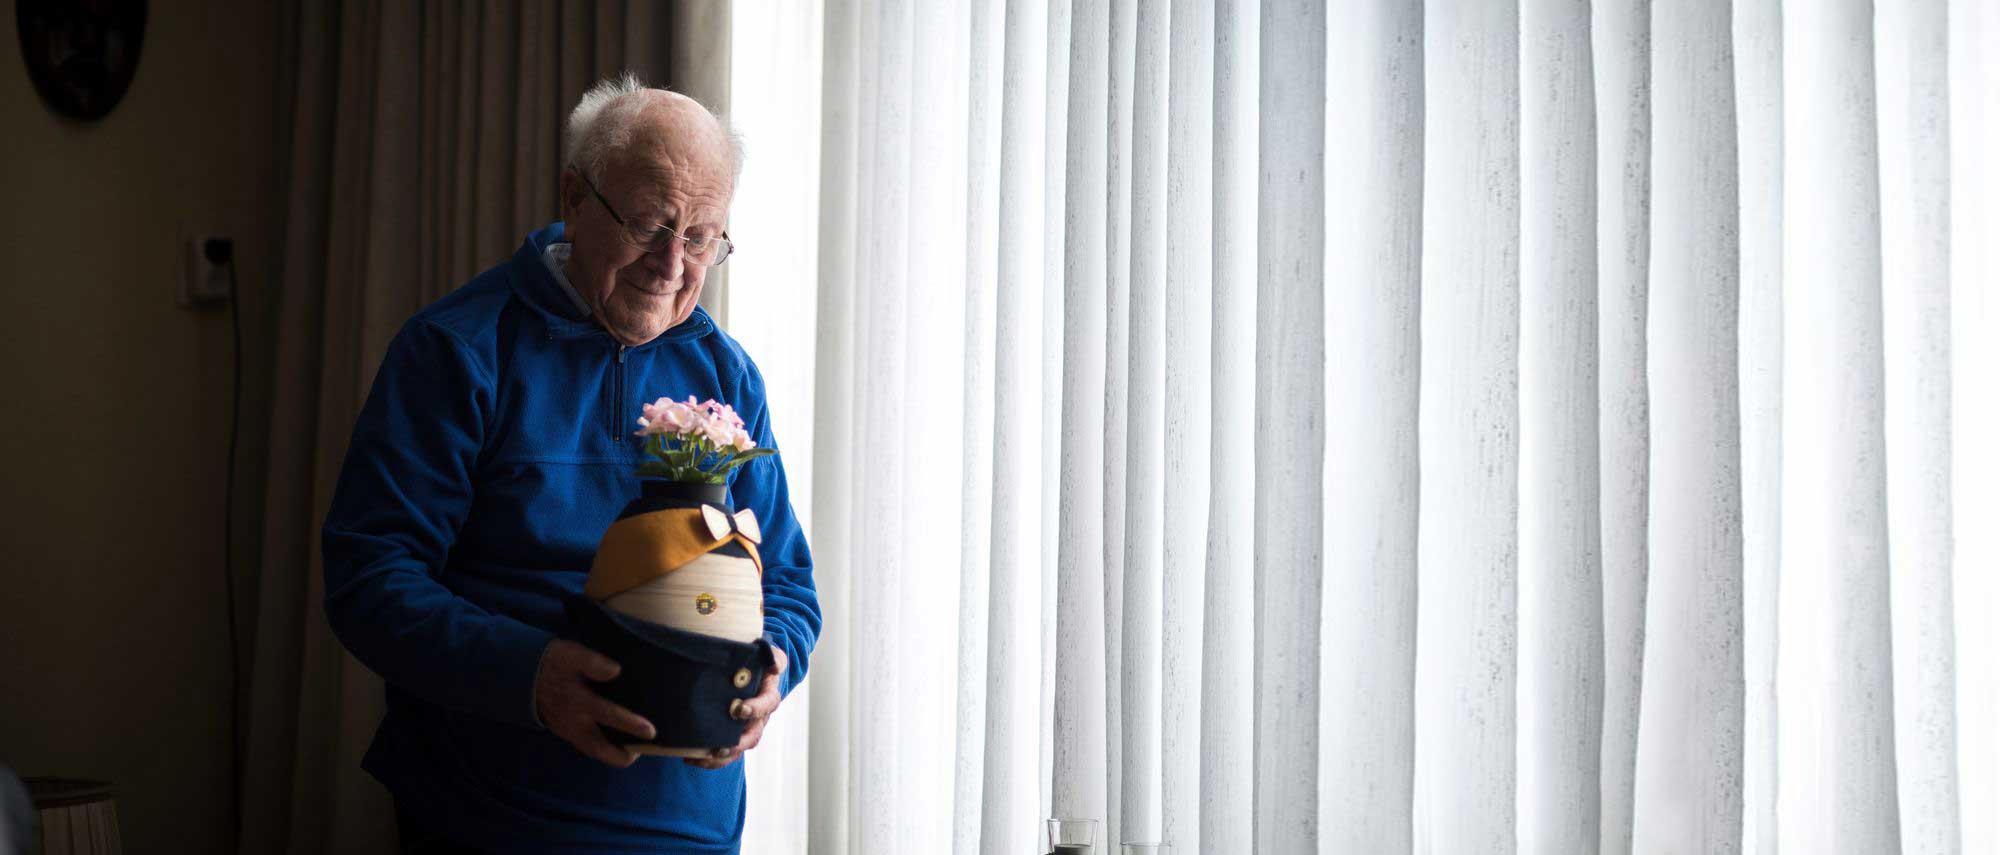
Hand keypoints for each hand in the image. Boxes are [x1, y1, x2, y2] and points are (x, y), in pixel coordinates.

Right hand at [535, 639, 656, 767]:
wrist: (523, 674)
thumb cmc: (554, 662)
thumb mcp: (571, 654)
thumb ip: (593, 662)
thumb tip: (616, 670)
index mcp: (578, 702)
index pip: (608, 716)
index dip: (631, 724)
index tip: (651, 731)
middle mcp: (574, 722)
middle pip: (601, 748)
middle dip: (625, 754)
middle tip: (646, 749)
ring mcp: (568, 731)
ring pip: (595, 752)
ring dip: (615, 755)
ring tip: (636, 750)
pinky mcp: (566, 733)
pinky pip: (588, 747)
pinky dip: (605, 749)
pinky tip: (620, 743)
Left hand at [686, 646, 787, 769]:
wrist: (745, 668)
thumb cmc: (756, 659)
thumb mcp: (768, 653)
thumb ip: (773, 657)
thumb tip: (775, 667)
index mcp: (768, 696)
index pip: (768, 704)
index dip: (756, 708)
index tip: (739, 709)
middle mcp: (759, 716)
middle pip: (753, 735)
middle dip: (737, 744)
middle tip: (720, 748)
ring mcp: (745, 728)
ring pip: (738, 749)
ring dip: (721, 757)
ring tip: (701, 758)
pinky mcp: (730, 734)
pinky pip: (723, 752)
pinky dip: (708, 759)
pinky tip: (690, 758)